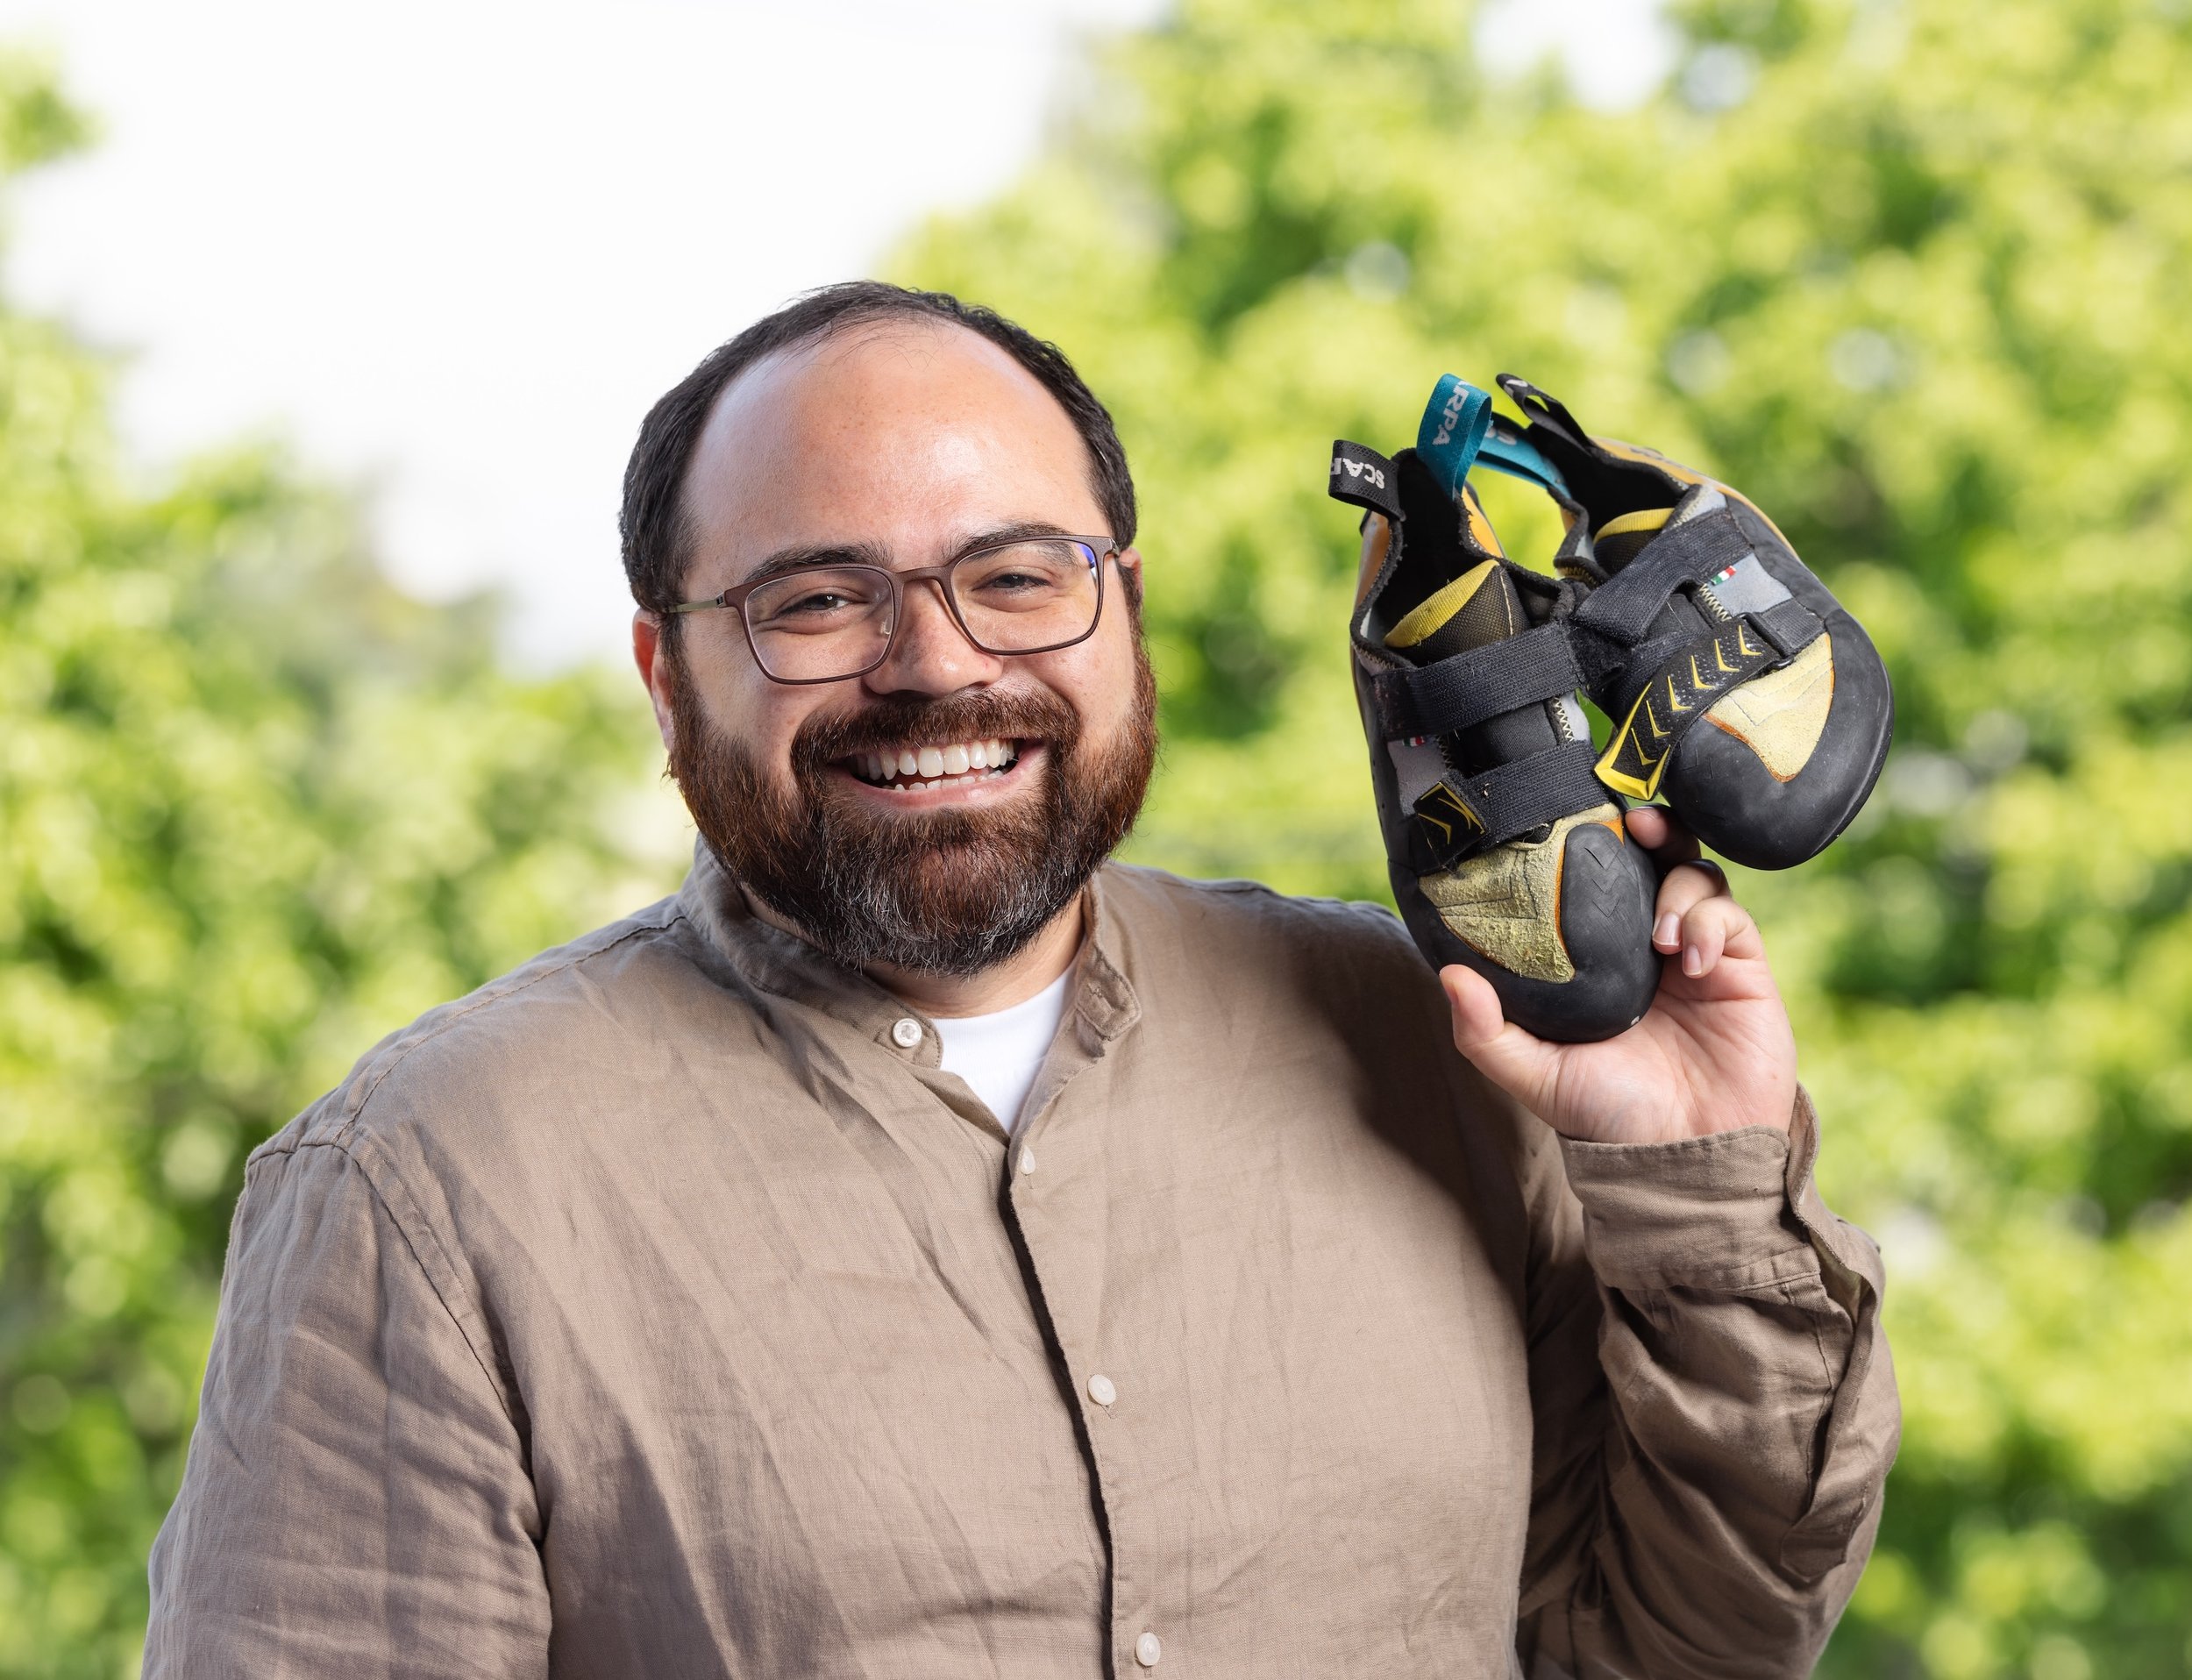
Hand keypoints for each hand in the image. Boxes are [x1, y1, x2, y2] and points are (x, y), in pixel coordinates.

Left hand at [1441, 807, 1798, 1145]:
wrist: (1686, 1160)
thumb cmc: (1608, 1118)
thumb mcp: (1535, 1074)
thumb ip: (1487, 1031)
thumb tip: (1448, 974)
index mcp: (1599, 960)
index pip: (1596, 881)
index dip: (1591, 844)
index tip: (1573, 816)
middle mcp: (1646, 947)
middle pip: (1655, 858)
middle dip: (1651, 827)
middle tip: (1635, 820)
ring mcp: (1698, 954)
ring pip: (1696, 875)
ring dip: (1679, 882)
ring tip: (1660, 934)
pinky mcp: (1742, 969)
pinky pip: (1732, 917)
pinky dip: (1711, 923)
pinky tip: (1693, 960)